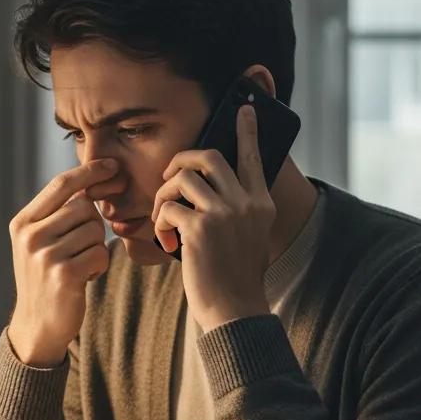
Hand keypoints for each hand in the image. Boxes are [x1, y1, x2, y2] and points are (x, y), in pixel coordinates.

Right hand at [7, 159, 119, 366]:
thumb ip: (56, 215)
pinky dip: (100, 265)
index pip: (60, 184)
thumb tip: (89, 183)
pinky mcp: (64, 275)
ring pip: (95, 230)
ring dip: (96, 248)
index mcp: (22, 223)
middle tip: (81, 248)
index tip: (111, 166)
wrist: (37, 325)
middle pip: (83, 207)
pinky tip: (85, 277)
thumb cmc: (45, 279)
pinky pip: (100, 253)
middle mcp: (30, 236)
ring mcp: (45, 256)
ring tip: (80, 265)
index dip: (89, 171)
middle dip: (93, 224)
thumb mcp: (38, 243)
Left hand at [151, 104, 273, 332]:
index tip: (246, 109)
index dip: (247, 131)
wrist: (235, 310)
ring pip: (182, 179)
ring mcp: (224, 213)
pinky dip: (159, 222)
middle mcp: (246, 202)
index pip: (252, 157)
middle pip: (208, 157)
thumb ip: (235, 211)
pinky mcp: (200, 228)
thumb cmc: (233, 278)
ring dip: (163, 195)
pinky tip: (165, 241)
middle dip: (181, 161)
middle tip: (168, 177)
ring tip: (163, 219)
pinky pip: (167, 208)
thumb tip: (208, 193)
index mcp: (260, 203)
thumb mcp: (246, 238)